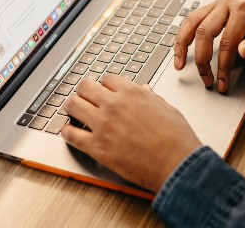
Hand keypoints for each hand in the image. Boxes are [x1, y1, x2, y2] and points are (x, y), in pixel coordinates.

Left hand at [62, 74, 201, 191]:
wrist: (178, 165)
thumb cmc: (176, 138)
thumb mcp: (168, 108)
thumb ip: (151, 98)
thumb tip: (144, 91)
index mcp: (132, 92)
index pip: (107, 79)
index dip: (103, 84)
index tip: (102, 90)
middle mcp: (114, 104)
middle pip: (85, 87)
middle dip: (83, 90)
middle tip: (83, 96)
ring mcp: (103, 124)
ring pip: (73, 105)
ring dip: (71, 106)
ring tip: (72, 110)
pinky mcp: (97, 147)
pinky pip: (71, 135)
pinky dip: (67, 132)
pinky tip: (68, 131)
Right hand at [174, 0, 244, 92]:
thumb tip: (241, 53)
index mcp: (243, 9)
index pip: (227, 42)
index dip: (222, 65)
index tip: (221, 82)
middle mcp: (227, 3)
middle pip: (203, 31)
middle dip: (201, 59)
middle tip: (204, 78)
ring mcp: (218, 3)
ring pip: (191, 22)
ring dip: (181, 44)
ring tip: (178, 63)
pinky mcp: (213, 7)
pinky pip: (193, 19)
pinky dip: (184, 34)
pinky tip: (181, 47)